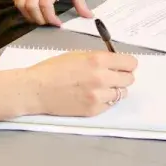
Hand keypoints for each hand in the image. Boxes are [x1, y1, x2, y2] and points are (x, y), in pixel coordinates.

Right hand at [0, 51, 137, 121]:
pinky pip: (110, 105)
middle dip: (122, 77)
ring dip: (114, 90)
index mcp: (98, 60)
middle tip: (112, 76)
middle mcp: (102, 78)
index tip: (123, 66)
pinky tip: (91, 96)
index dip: (127, 64)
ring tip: (100, 87)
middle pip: (129, 79)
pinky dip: (105, 100)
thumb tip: (116, 62)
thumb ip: (99, 58)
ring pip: (121, 93)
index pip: (130, 63)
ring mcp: (98, 96)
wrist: (36, 90)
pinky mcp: (93, 110)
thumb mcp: (78, 55)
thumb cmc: (53, 69)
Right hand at [15, 0, 93, 25]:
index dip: (50, 17)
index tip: (57, 23)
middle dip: (39, 19)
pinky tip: (34, 10)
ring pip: (21, 4)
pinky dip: (24, 9)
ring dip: (30, 16)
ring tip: (40, 18)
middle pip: (32, 6)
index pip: (46, 3)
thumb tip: (88, 16)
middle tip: (48, 22)